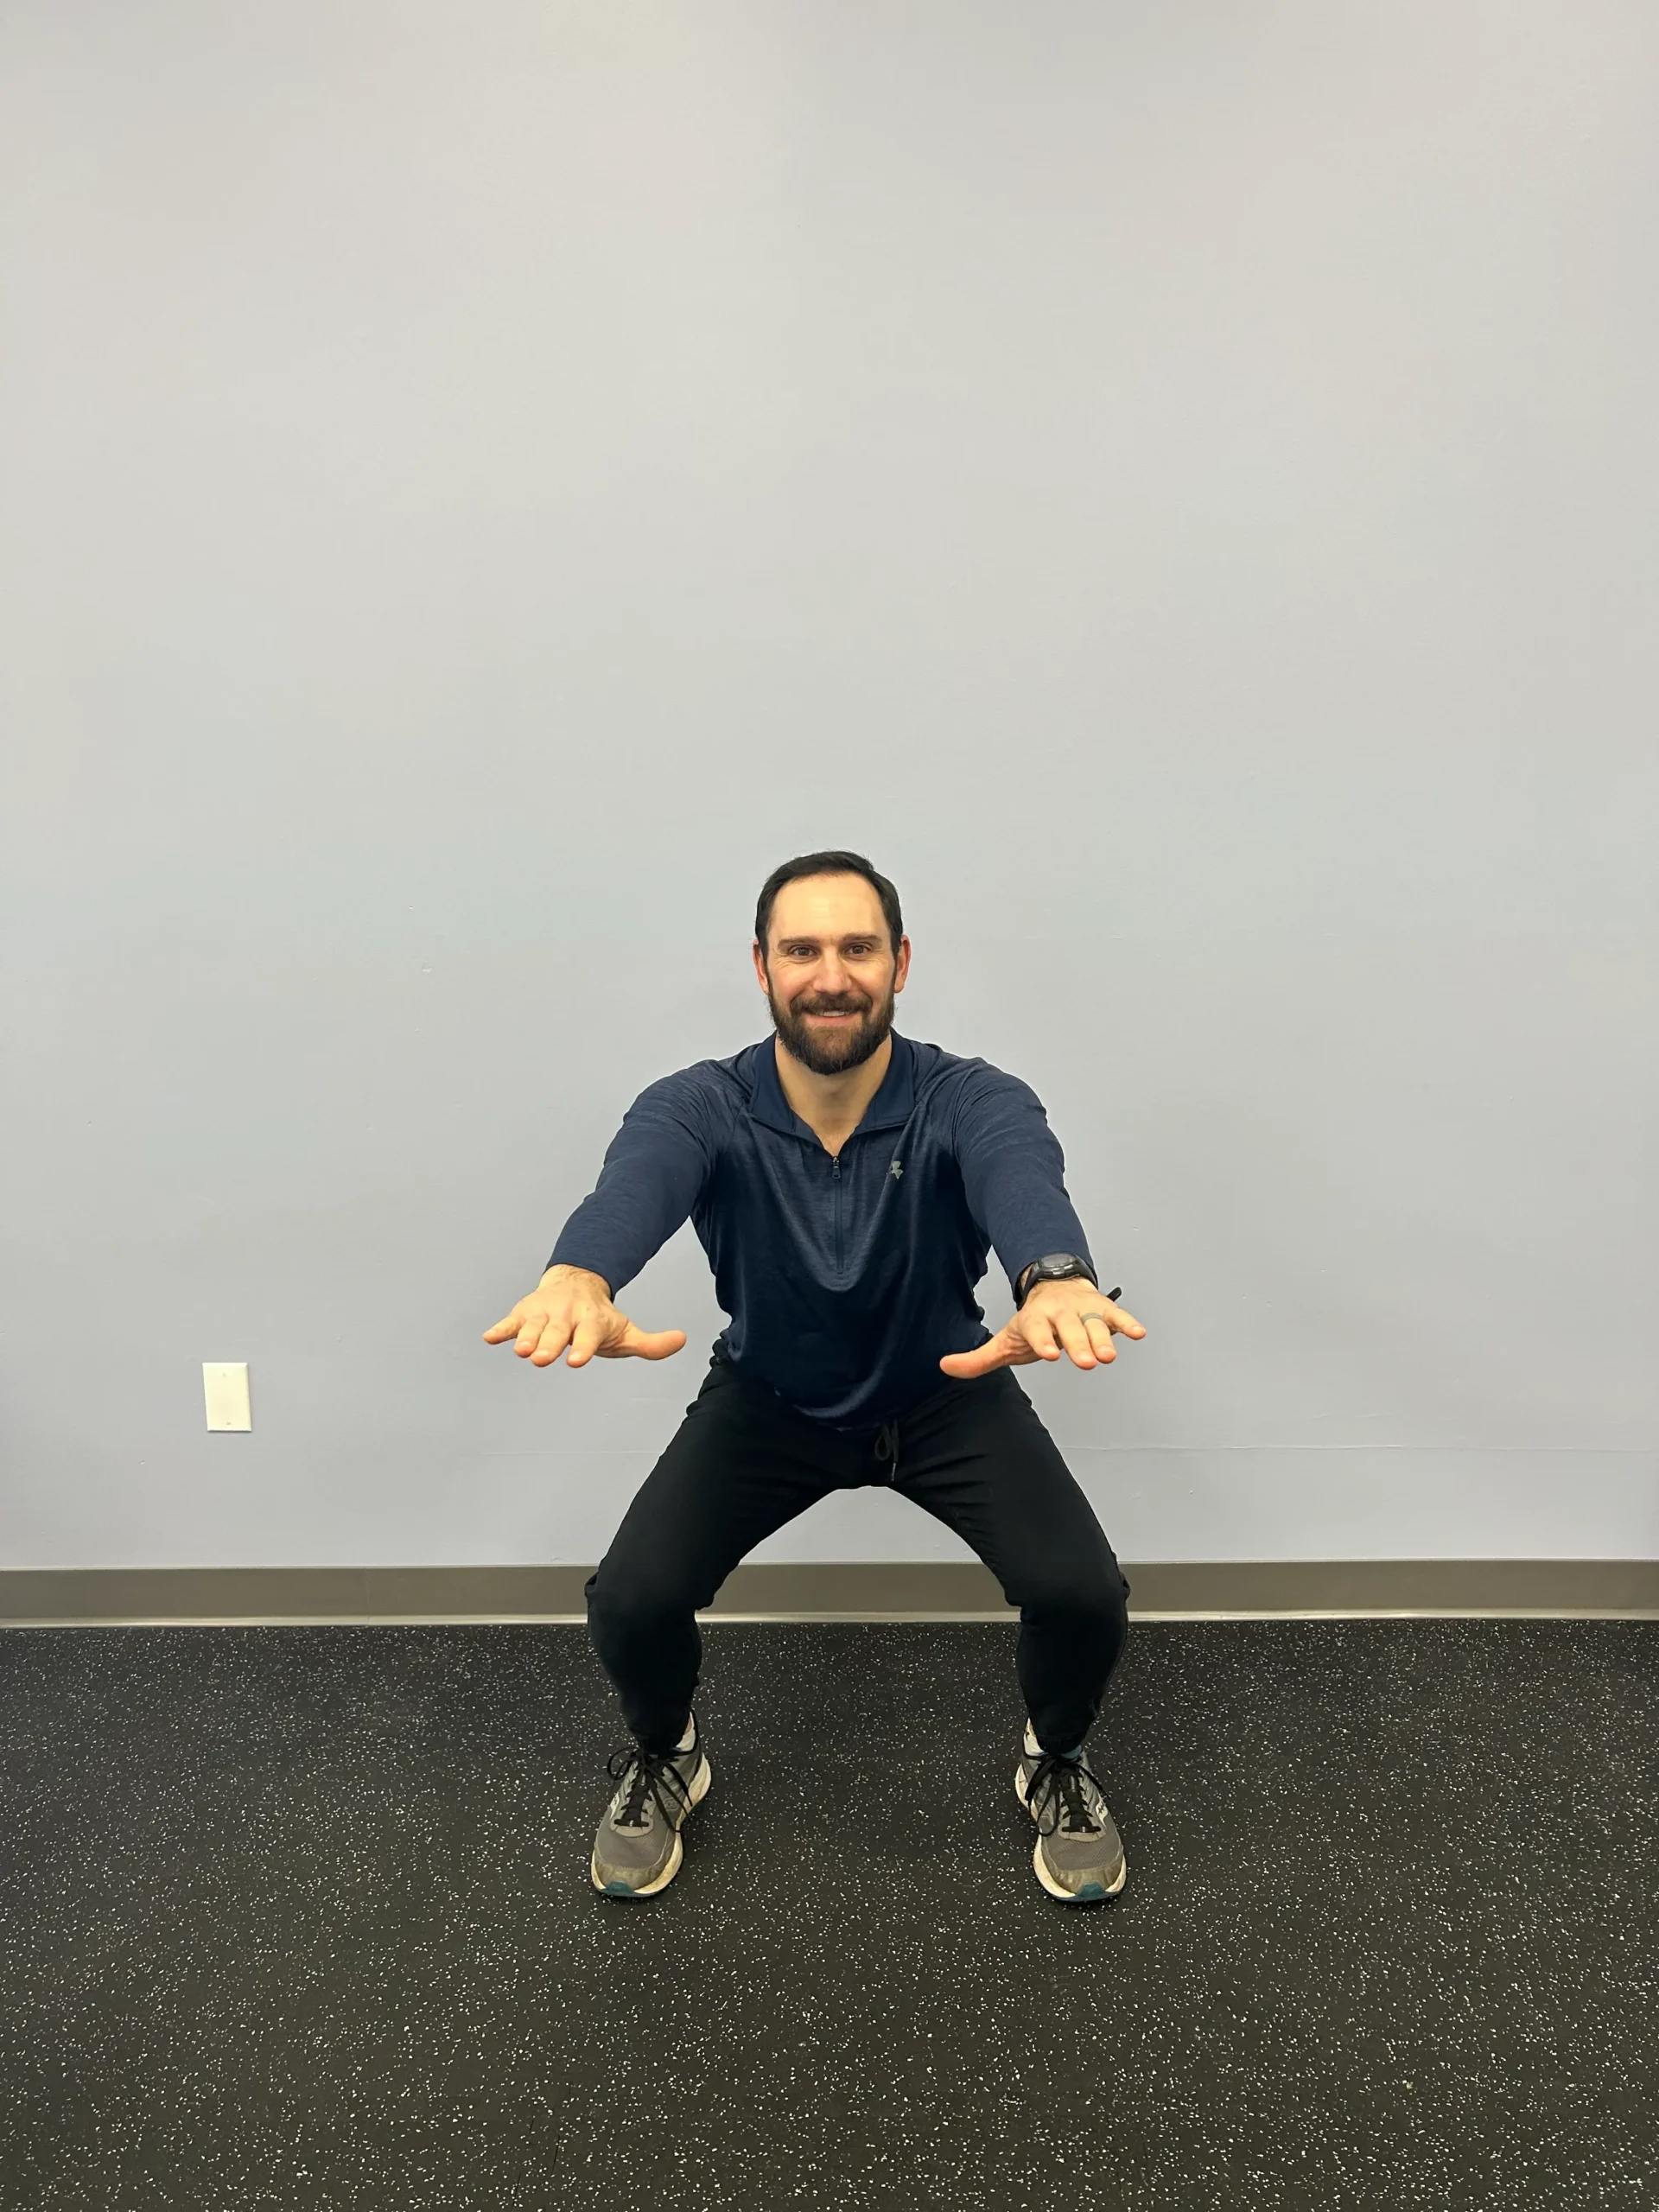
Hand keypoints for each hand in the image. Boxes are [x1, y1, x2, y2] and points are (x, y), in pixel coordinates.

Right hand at [482, 1265, 686, 1366]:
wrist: (575, 1282)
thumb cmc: (599, 1317)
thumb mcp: (625, 1331)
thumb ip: (651, 1343)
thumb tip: (682, 1340)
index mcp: (591, 1321)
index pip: (587, 1336)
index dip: (582, 1347)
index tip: (577, 1360)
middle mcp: (566, 1315)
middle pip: (556, 1332)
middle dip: (549, 1344)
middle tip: (541, 1357)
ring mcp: (544, 1313)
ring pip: (533, 1327)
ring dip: (525, 1337)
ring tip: (520, 1349)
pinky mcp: (524, 1313)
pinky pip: (510, 1321)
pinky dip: (501, 1329)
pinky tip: (490, 1337)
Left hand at [938, 1280, 1145, 1378]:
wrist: (1054, 1284)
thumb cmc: (1032, 1321)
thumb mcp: (1004, 1339)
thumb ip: (978, 1358)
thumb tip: (945, 1366)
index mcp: (1034, 1319)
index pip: (1037, 1330)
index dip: (1042, 1341)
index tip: (1048, 1353)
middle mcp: (1059, 1312)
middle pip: (1069, 1329)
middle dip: (1077, 1343)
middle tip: (1085, 1361)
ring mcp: (1082, 1309)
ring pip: (1093, 1324)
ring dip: (1102, 1339)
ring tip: (1108, 1356)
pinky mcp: (1102, 1308)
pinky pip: (1116, 1315)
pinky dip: (1126, 1323)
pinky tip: (1138, 1333)